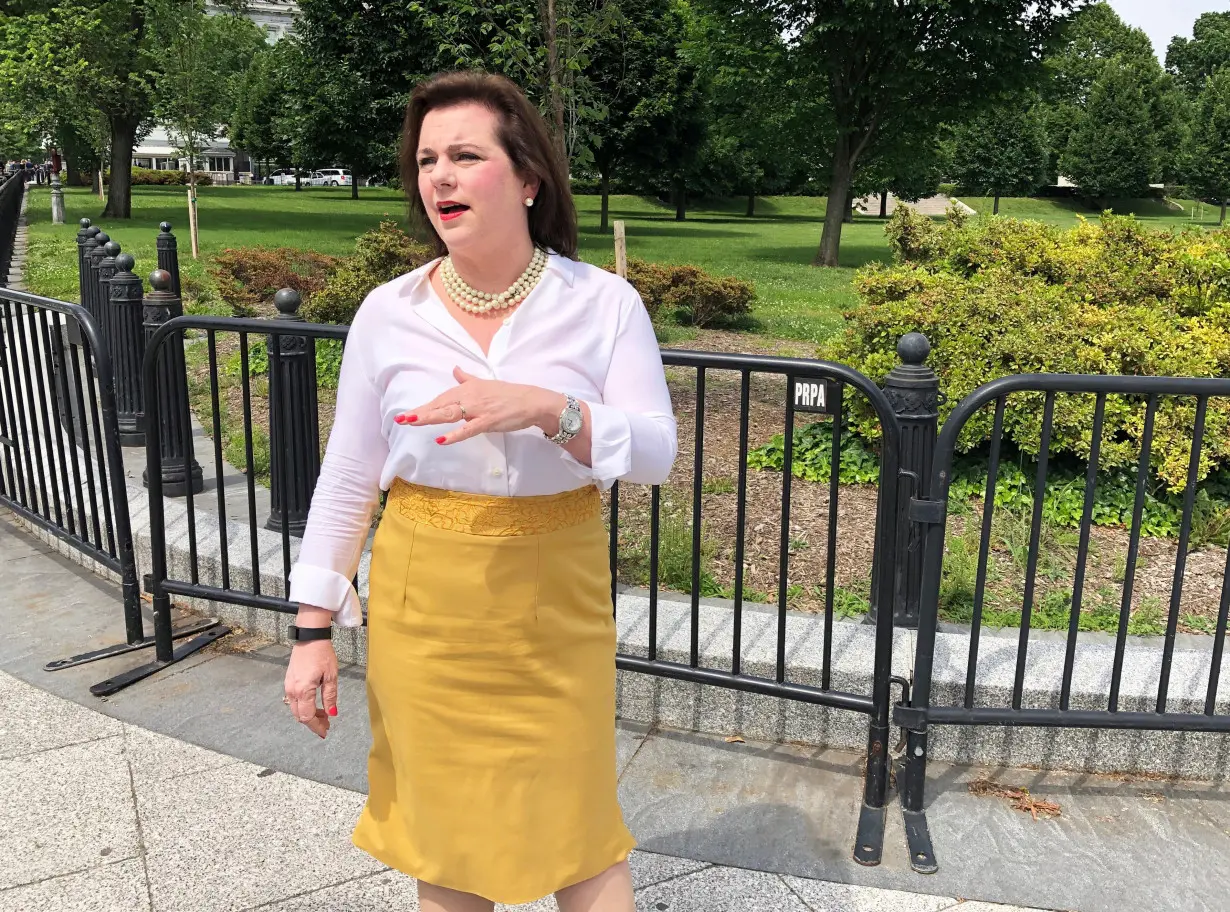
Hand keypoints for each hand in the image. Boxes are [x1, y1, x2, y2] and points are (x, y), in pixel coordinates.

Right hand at [284, 638, 338, 738]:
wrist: (310, 638)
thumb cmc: (322, 654)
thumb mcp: (331, 676)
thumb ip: (330, 696)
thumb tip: (332, 713)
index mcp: (303, 691)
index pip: (307, 717)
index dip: (316, 727)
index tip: (325, 732)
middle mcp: (292, 691)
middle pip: (300, 715)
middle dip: (313, 722)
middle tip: (327, 723)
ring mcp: (288, 686)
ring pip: (296, 709)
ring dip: (308, 714)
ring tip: (323, 714)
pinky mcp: (289, 681)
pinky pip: (294, 700)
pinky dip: (304, 706)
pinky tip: (314, 704)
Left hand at [395, 366, 563, 444]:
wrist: (531, 401)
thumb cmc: (508, 395)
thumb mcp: (485, 383)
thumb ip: (467, 379)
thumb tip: (455, 370)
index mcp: (467, 388)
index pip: (442, 399)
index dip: (424, 407)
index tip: (407, 415)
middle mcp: (470, 396)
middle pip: (441, 405)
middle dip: (421, 413)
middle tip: (401, 419)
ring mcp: (478, 409)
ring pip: (450, 414)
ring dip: (430, 417)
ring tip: (412, 422)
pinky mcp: (488, 421)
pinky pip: (468, 429)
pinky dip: (454, 434)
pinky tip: (441, 439)